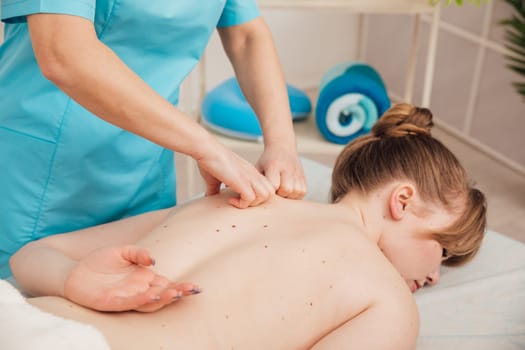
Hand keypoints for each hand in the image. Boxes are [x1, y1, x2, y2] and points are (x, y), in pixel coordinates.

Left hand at [63, 245, 198, 311]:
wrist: (73, 272)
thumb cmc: (99, 263)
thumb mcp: (123, 251)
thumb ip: (139, 253)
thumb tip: (153, 259)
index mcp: (143, 279)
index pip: (166, 284)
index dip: (181, 286)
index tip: (196, 286)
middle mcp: (137, 290)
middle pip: (162, 294)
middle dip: (178, 292)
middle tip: (193, 290)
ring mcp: (126, 297)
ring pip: (148, 301)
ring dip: (162, 298)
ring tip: (176, 292)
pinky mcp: (111, 302)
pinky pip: (129, 302)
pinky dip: (142, 299)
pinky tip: (152, 294)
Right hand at [196, 143, 274, 208]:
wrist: (207, 150)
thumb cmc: (210, 160)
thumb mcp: (216, 177)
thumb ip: (216, 188)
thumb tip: (210, 197)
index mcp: (250, 172)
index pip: (266, 187)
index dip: (257, 197)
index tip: (241, 198)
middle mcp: (252, 174)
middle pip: (270, 192)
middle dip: (257, 202)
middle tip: (242, 201)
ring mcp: (249, 176)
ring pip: (266, 195)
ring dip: (251, 203)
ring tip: (237, 201)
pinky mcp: (242, 180)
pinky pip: (251, 198)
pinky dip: (241, 204)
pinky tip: (230, 200)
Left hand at [256, 145, 306, 198]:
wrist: (282, 147)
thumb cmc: (267, 160)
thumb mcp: (258, 166)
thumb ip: (256, 180)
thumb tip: (252, 196)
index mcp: (274, 165)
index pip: (274, 185)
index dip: (270, 190)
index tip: (266, 188)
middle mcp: (287, 168)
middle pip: (286, 189)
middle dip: (280, 193)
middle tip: (275, 191)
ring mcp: (297, 172)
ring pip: (296, 192)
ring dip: (288, 195)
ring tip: (282, 191)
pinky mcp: (303, 176)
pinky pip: (303, 191)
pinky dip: (296, 194)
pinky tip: (289, 190)